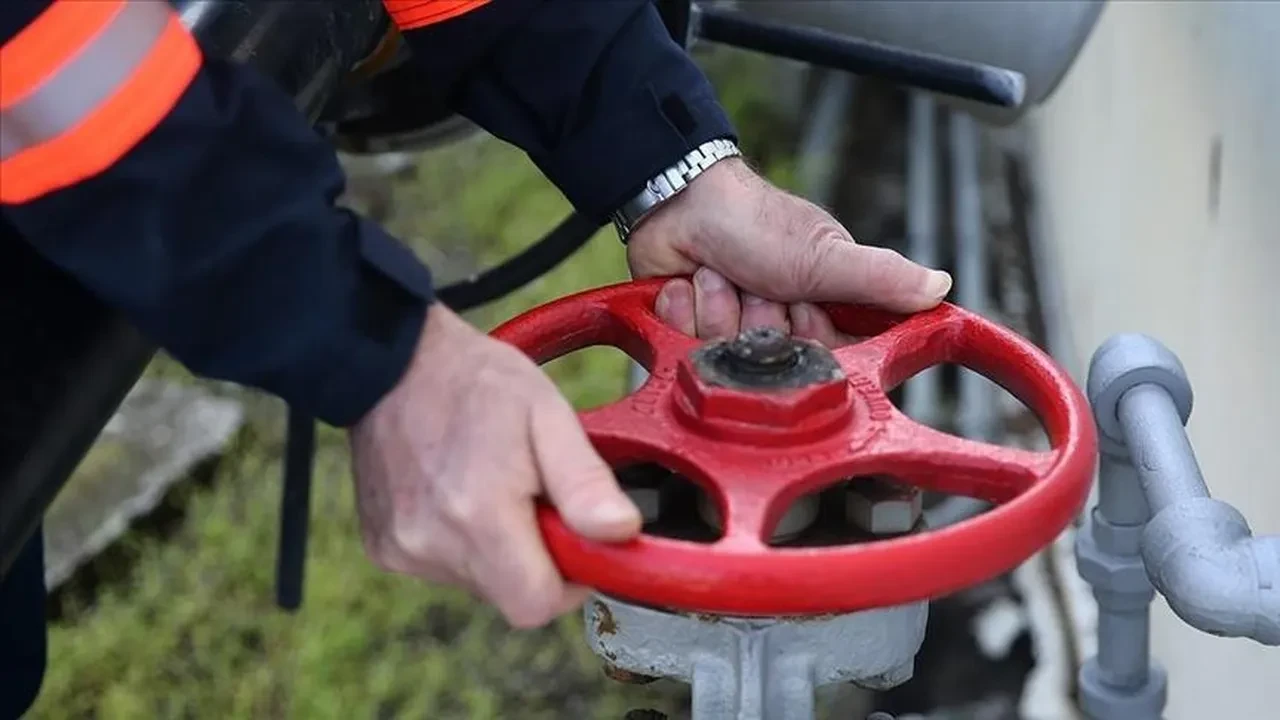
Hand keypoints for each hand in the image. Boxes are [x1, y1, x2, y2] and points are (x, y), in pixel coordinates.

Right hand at [348, 303, 641, 627]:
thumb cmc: (475, 382)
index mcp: (480, 515)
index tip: (573, 536)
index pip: (537, 605)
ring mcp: (403, 549)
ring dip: (498, 548)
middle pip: (510, 596)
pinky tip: (456, 491)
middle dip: (535, 557)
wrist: (392, 361)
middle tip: (532, 495)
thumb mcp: (547, 414)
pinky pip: (442, 567)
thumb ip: (584, 480)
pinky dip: (460, 541)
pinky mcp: (383, 547)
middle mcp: (434, 543)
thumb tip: (621, 531)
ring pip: (480, 583)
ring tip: (490, 484)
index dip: (568, 580)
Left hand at [626, 158, 951, 345]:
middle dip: (759, 320)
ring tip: (719, 272)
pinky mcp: (688, 329)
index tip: (801, 306)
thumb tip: (942, 287)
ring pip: (725, 356)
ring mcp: (731, 327)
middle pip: (772, 363)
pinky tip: (688, 279)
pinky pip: (683, 345)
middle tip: (756, 282)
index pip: (827, 358)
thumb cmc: (755, 220)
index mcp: (818, 307)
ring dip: (719, 306)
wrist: (679, 198)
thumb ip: (880, 277)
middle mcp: (776, 322)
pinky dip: (684, 307)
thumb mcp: (826, 254)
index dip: (809, 339)